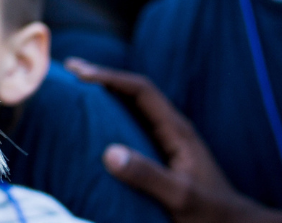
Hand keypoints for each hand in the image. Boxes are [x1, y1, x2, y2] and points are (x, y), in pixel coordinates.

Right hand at [64, 59, 281, 222]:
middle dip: (103, 78)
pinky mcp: (164, 154)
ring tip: (77, 90)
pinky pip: (134, 125)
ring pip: (134, 107)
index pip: (141, 89)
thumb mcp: (180, 197)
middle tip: (70, 71)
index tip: (79, 74)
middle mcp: (173, 129)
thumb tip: (109, 153)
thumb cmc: (211, 213)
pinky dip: (112, 116)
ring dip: (107, 95)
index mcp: (177, 130)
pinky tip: (96, 124)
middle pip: (135, 91)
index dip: (109, 77)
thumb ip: (148, 175)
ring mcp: (169, 141)